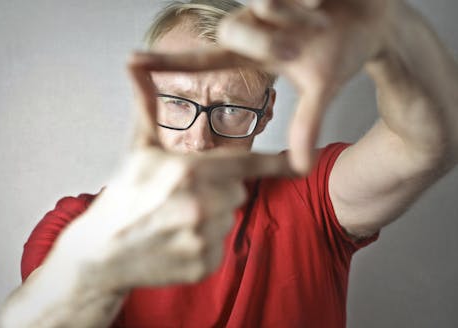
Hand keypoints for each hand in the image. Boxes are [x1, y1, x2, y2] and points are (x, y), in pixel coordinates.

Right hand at [53, 54, 291, 293]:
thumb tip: (133, 63)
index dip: (275, 163)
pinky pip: (220, 246)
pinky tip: (176, 242)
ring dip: (211, 218)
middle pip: (237, 191)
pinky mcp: (204, 265)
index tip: (303, 161)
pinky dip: (205, 244)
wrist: (102, 253)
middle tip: (182, 198)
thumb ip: (146, 106)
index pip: (246, 164)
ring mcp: (203, 238)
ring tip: (175, 220)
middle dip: (218, 191)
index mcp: (189, 172)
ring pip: (228, 219)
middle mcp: (201, 205)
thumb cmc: (123, 196)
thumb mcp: (137, 150)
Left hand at [133, 0, 394, 173]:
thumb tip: (301, 168)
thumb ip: (307, 123)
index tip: (130, 63)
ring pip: (265, 1)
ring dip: (298, 14)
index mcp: (256, 51)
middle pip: (235, 27)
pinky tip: (327, 0)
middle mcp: (257, 22)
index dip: (168, 62)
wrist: (379, 21)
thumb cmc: (344, 50)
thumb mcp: (324, 88)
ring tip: (323, 16)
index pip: (204, 59)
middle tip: (297, 45)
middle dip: (267, 38)